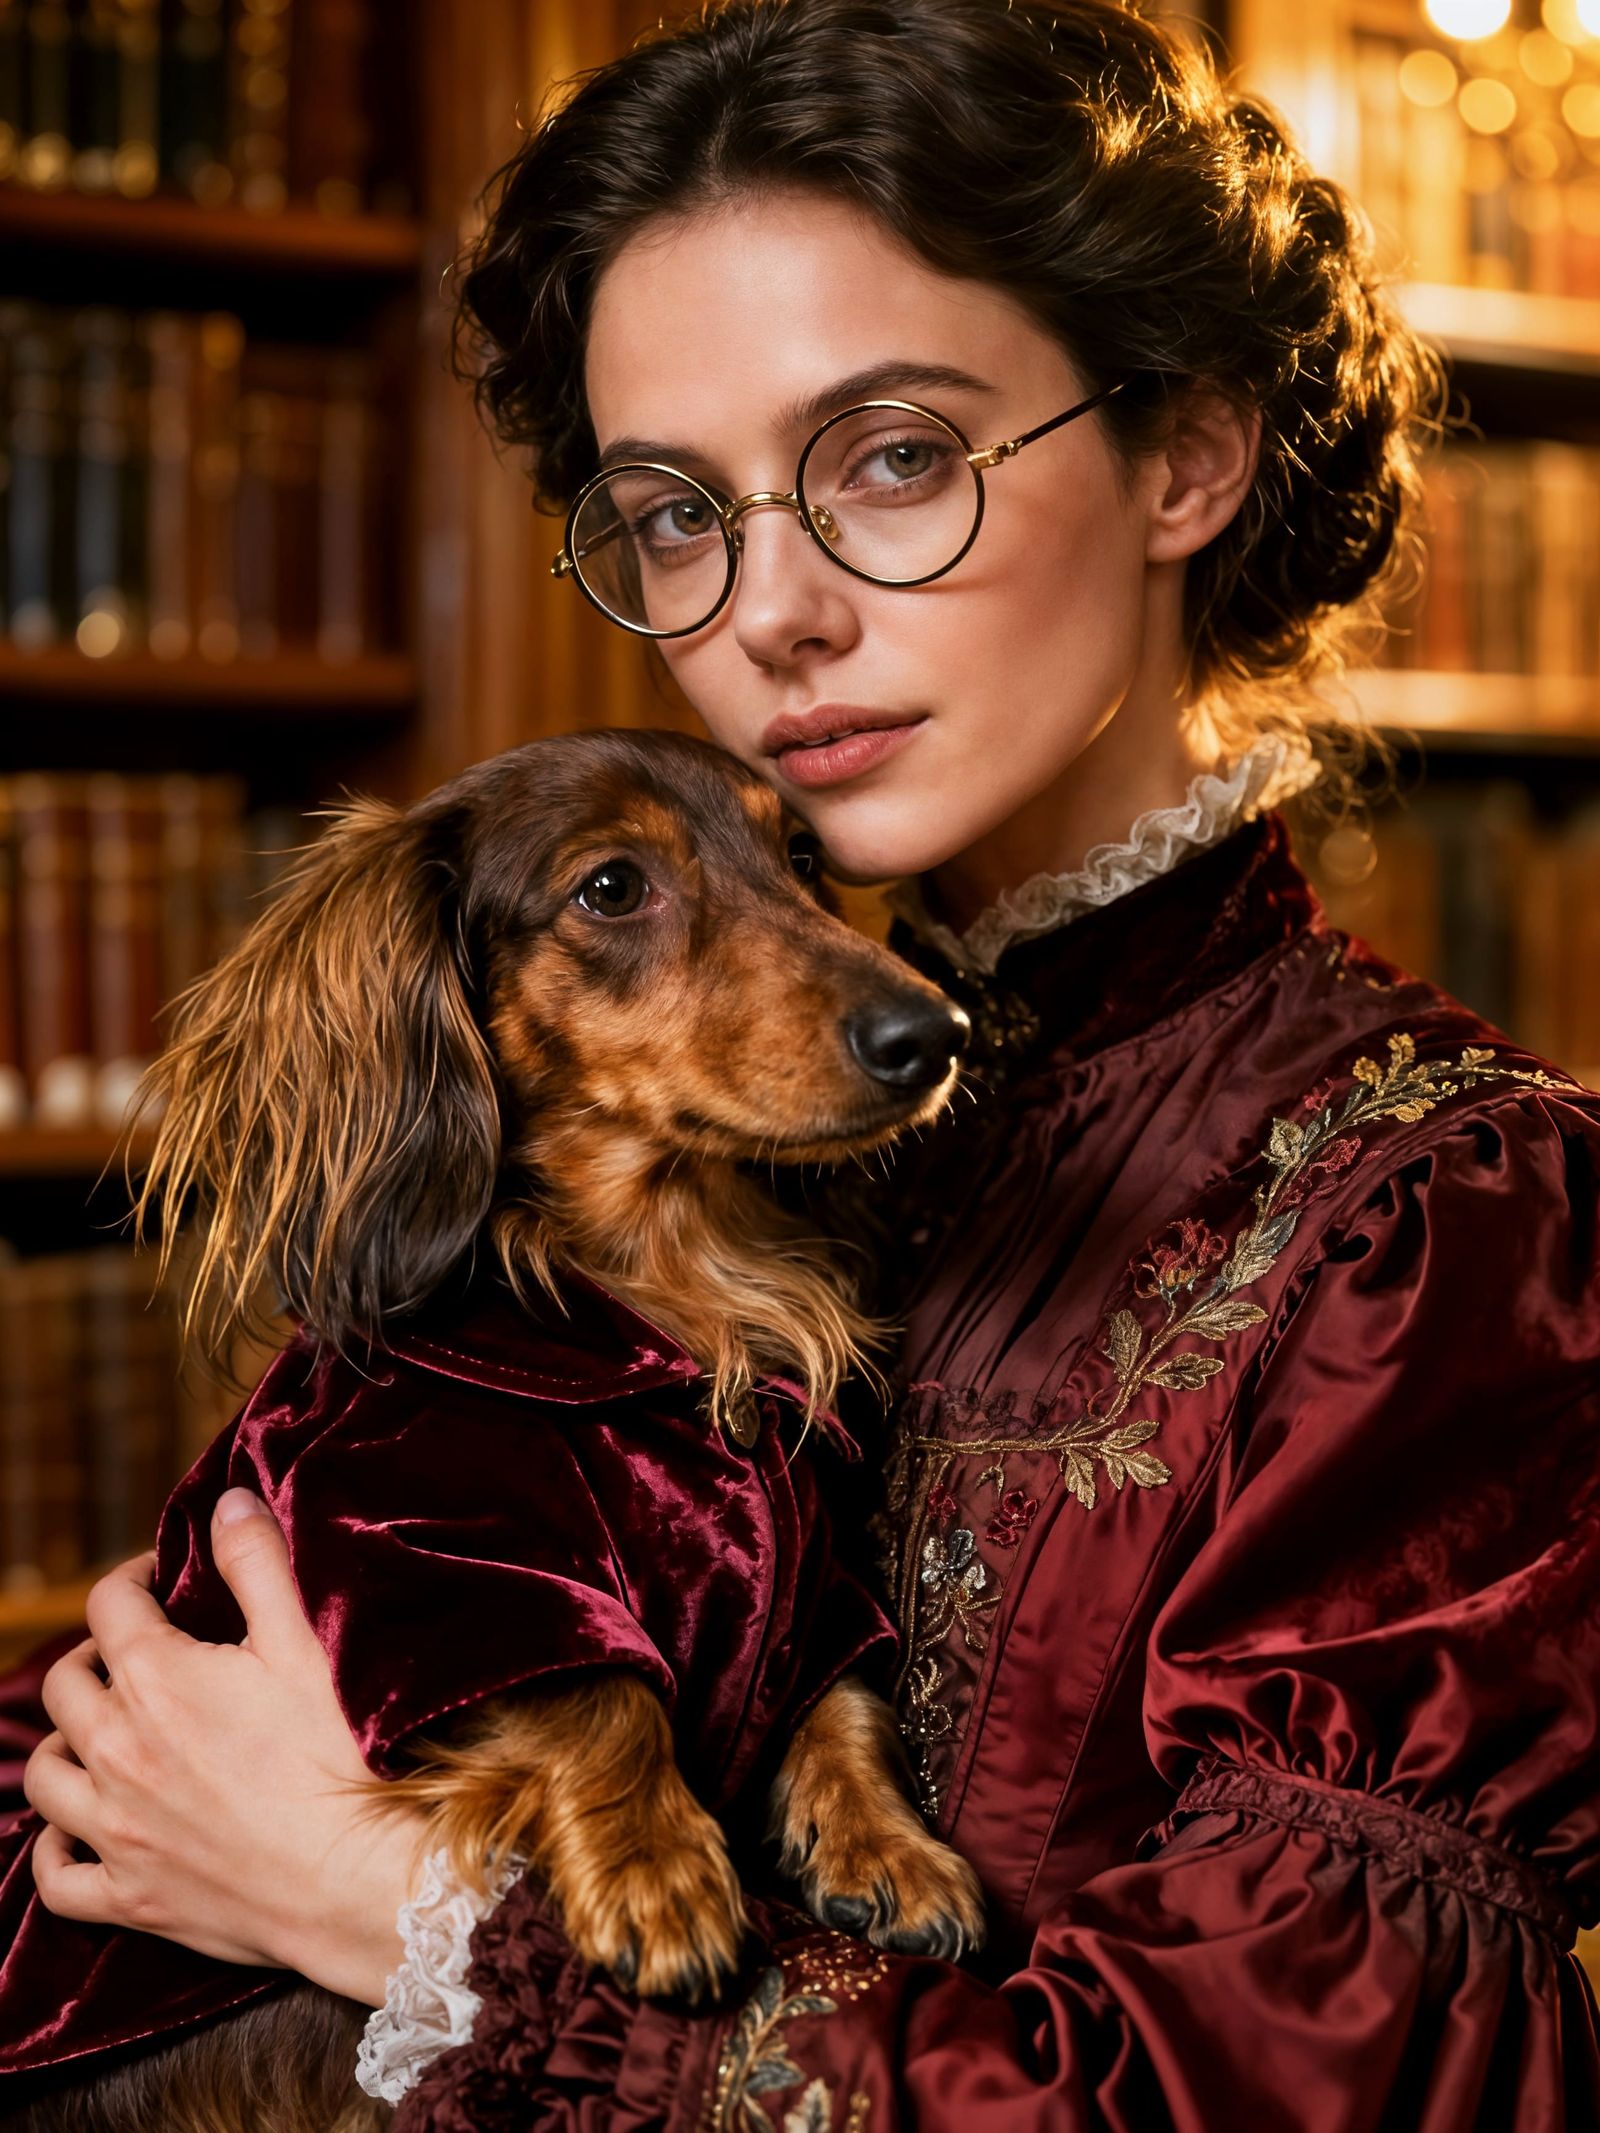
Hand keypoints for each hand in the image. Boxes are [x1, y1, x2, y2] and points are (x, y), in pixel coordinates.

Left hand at [22, 1489, 419, 2006]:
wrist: (356, 1878)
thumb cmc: (338, 1755)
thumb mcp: (305, 1640)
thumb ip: (257, 1562)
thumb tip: (226, 1501)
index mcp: (156, 1681)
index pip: (108, 1605)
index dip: (130, 1578)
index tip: (160, 1578)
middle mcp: (116, 1753)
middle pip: (63, 1685)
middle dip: (94, 1653)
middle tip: (136, 1647)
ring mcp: (116, 1831)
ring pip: (44, 1776)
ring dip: (64, 1742)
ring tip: (102, 1728)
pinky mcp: (130, 1898)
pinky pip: (54, 1876)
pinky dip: (53, 1849)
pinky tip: (77, 1831)